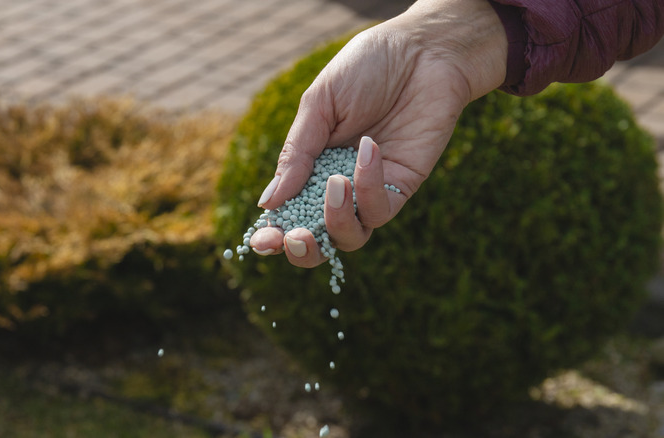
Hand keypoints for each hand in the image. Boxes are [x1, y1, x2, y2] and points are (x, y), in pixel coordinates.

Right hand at [251, 0, 507, 266]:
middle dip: (303, 250)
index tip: (262, 241)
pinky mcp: (403, 186)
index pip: (288, 213)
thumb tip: (268, 203)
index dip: (274, 234)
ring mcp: (371, 190)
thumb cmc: (366, 69)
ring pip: (351, 237)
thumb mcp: (319, 105)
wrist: (421, 50)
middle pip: (319, 239)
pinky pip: (381, 209)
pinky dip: (369, 186)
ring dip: (337, 221)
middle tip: (295, 238)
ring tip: (335, 184)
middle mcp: (339, 186)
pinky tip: (368, 148)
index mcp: (310, 167)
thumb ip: (296, 154)